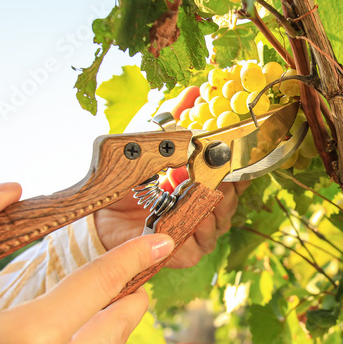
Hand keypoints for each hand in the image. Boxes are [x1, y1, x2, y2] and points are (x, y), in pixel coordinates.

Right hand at [0, 184, 173, 343]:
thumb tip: (9, 190)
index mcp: (22, 341)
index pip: (101, 286)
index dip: (135, 257)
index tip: (161, 240)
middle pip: (119, 325)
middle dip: (130, 290)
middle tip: (134, 263)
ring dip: (114, 324)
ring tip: (109, 295)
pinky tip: (77, 336)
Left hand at [93, 85, 250, 268]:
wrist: (102, 215)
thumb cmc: (131, 180)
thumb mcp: (154, 143)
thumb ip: (175, 118)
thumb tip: (194, 90)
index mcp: (209, 185)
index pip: (238, 176)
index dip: (240, 165)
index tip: (237, 150)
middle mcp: (211, 211)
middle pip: (232, 197)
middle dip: (222, 182)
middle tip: (209, 167)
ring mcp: (201, 233)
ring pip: (220, 218)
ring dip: (204, 200)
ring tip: (187, 187)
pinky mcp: (189, 252)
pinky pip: (202, 239)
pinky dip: (193, 224)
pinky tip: (183, 212)